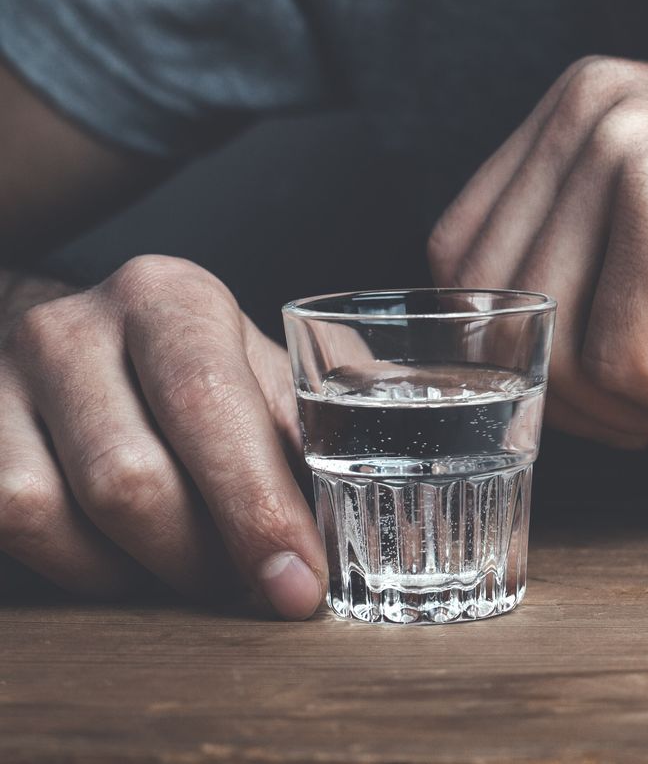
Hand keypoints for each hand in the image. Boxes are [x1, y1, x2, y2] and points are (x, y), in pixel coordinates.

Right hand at [0, 256, 324, 616]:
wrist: (84, 342)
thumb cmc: (199, 370)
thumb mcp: (264, 372)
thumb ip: (316, 427)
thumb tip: (374, 518)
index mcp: (172, 298)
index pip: (210, 406)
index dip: (255, 507)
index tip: (297, 580)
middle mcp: (76, 326)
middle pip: (129, 477)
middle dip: (203, 556)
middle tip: (251, 586)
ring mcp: (6, 378)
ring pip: (58, 512)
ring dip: (141, 569)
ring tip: (197, 572)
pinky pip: (14, 525)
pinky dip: (82, 568)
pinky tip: (130, 565)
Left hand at [428, 58, 647, 445]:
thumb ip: (592, 241)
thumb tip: (511, 356)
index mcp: (576, 100)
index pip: (466, 253)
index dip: (517, 344)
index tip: (601, 384)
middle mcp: (586, 112)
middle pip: (494, 307)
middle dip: (568, 390)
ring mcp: (625, 156)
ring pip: (552, 346)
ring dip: (630, 405)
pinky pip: (623, 361)